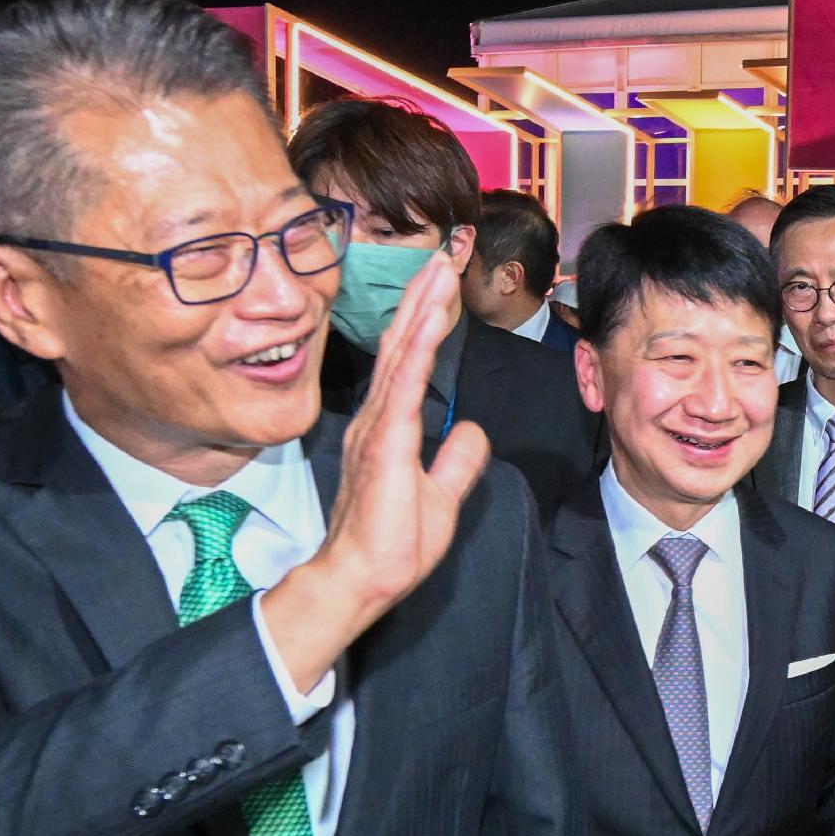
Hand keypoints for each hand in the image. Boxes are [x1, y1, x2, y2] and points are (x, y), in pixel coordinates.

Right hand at [261, 269, 490, 688]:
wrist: (362, 578)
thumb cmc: (392, 544)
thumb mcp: (440, 495)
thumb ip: (455, 461)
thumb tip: (473, 431)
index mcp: (390, 426)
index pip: (410, 361)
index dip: (425, 320)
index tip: (441, 284)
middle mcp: (378, 417)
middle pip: (403, 344)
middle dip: (423, 299)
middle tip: (442, 256)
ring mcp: (378, 426)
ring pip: (402, 353)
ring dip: (421, 309)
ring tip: (439, 268)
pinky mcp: (386, 443)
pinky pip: (405, 384)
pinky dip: (418, 347)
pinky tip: (429, 317)